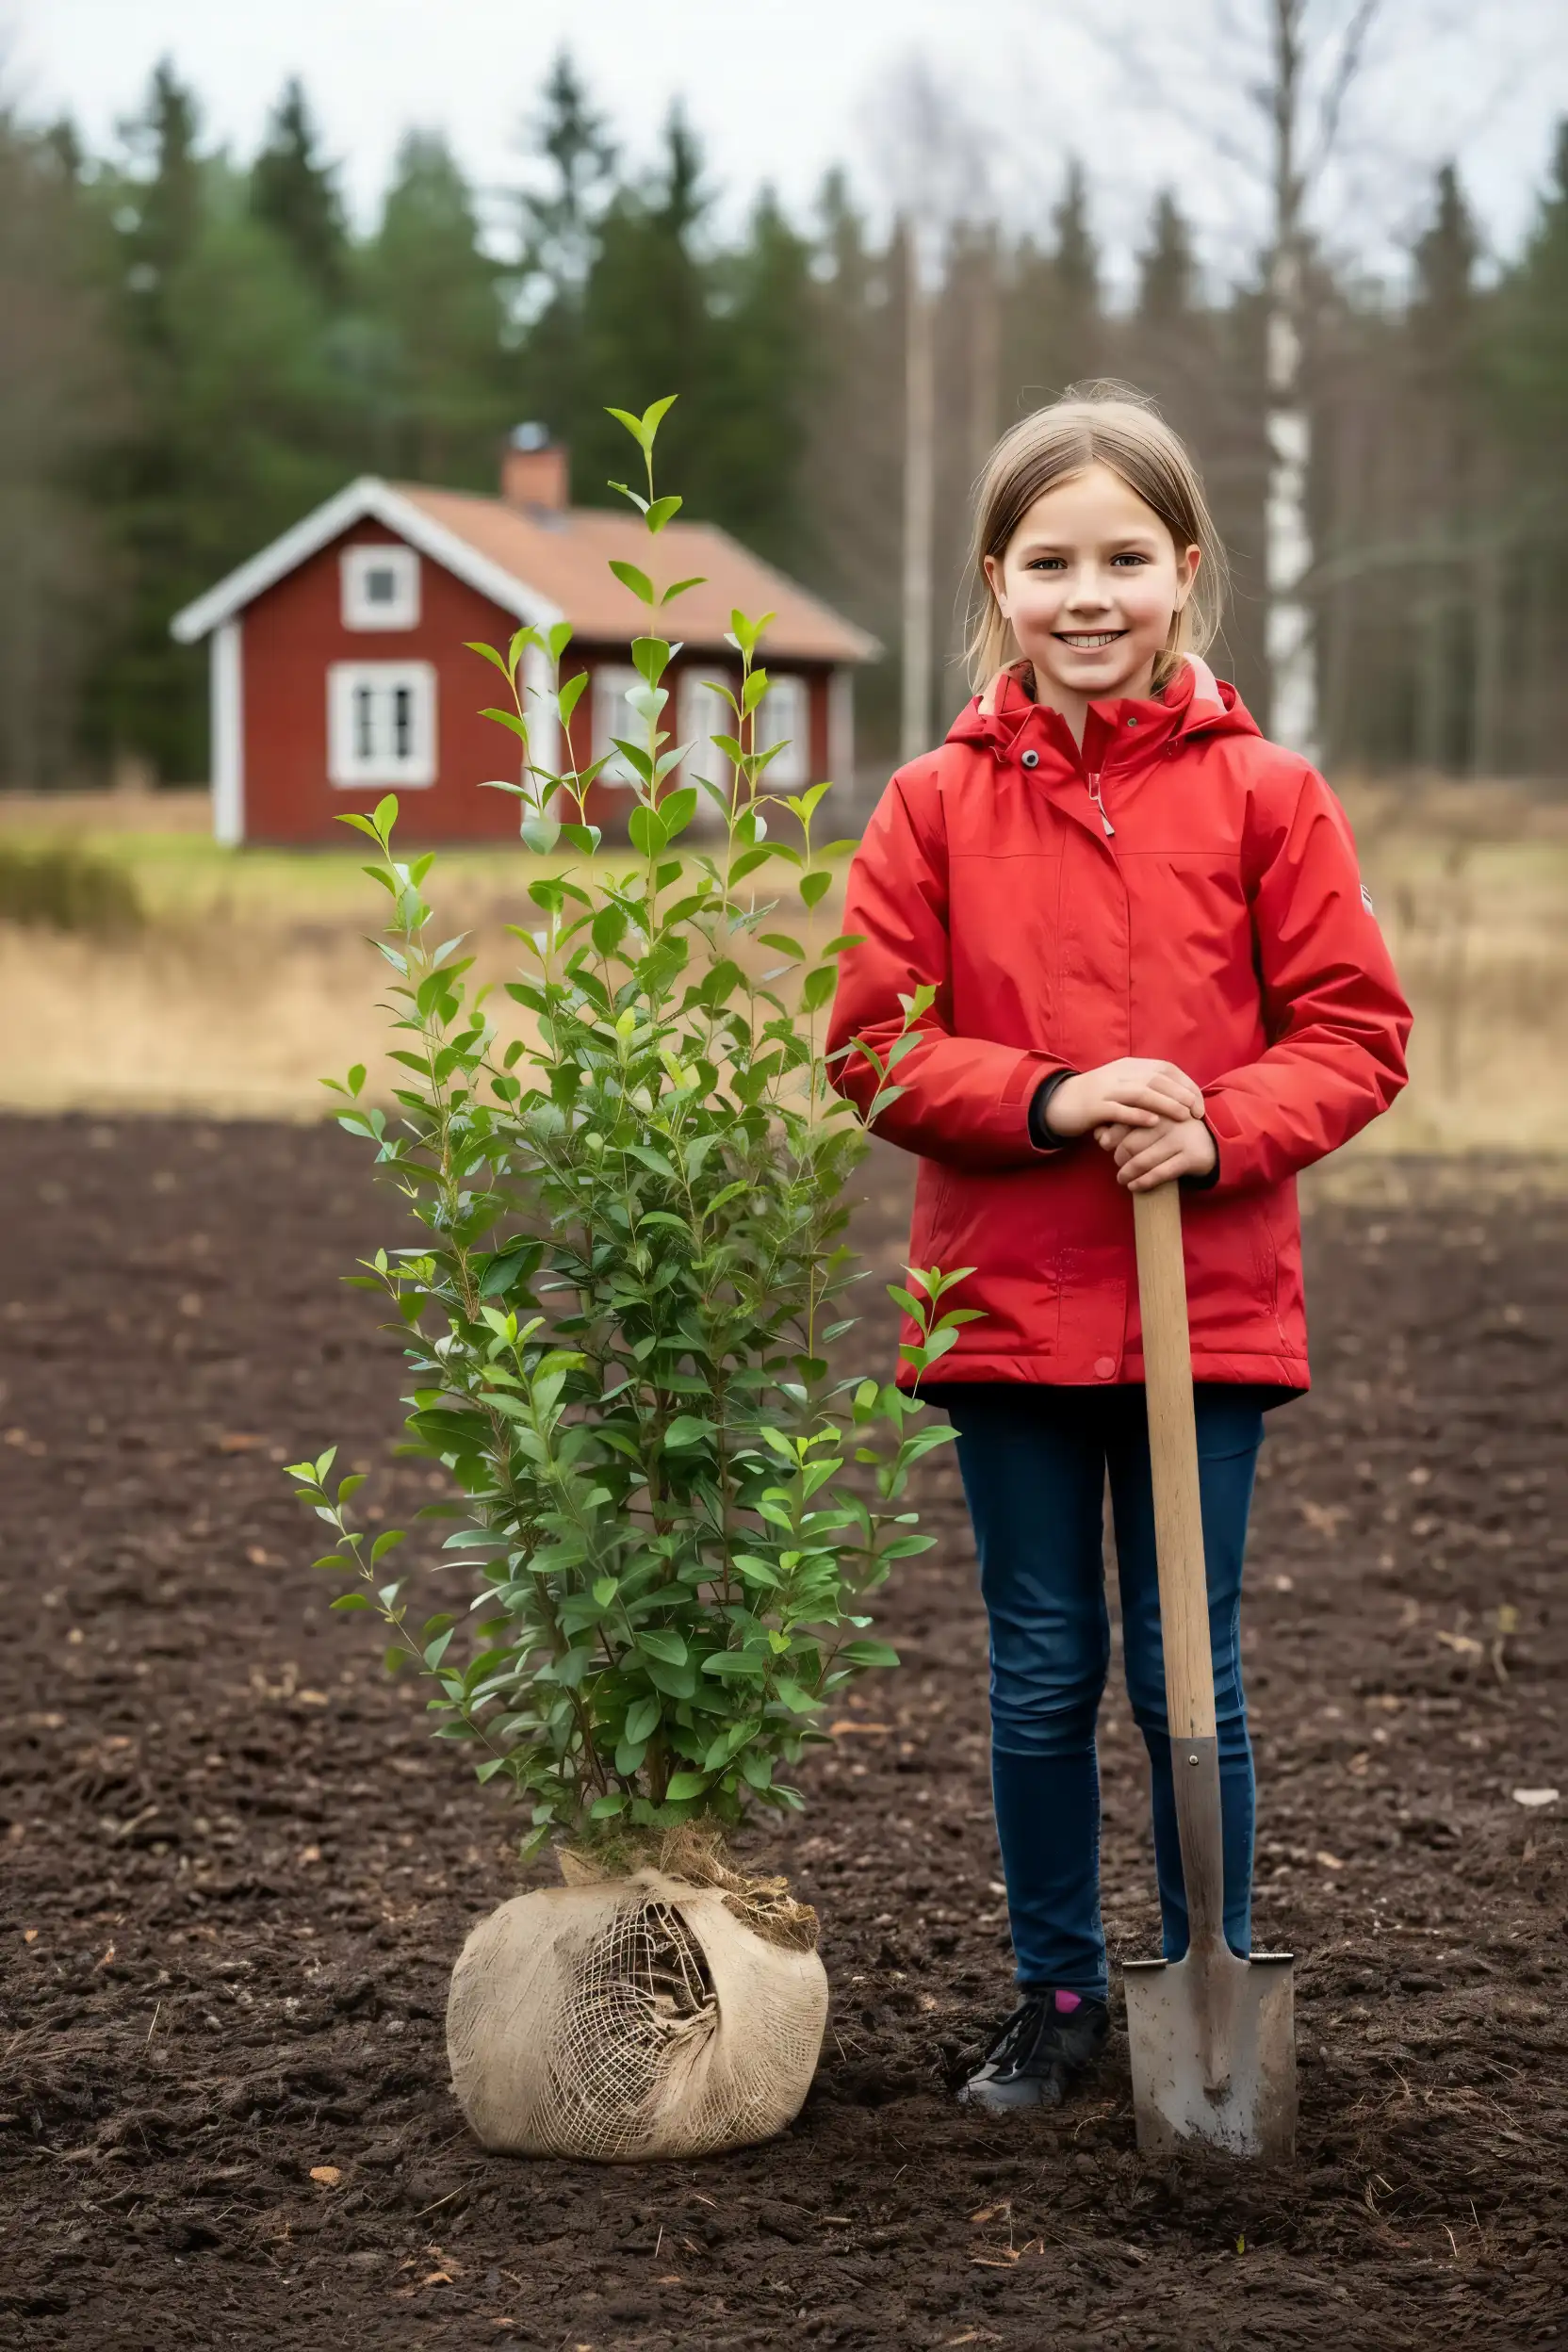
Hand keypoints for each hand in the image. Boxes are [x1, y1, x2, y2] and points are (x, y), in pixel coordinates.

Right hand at [1044, 1058, 1204, 1140]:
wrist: (1057, 1103)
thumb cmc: (1095, 1099)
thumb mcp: (1121, 1085)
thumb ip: (1144, 1086)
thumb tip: (1177, 1096)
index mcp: (1128, 1066)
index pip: (1165, 1069)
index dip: (1185, 1084)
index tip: (1199, 1102)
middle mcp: (1119, 1074)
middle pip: (1157, 1079)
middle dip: (1181, 1094)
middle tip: (1197, 1112)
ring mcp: (1106, 1089)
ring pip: (1142, 1093)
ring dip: (1166, 1103)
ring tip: (1183, 1116)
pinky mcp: (1094, 1107)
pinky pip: (1119, 1110)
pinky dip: (1138, 1115)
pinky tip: (1153, 1122)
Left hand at [1095, 1113, 1217, 1191]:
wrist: (1209, 1142)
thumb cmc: (1170, 1131)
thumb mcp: (1150, 1122)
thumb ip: (1124, 1124)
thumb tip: (1097, 1134)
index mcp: (1157, 1106)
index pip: (1124, 1121)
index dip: (1110, 1135)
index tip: (1104, 1144)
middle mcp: (1168, 1120)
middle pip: (1130, 1144)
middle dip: (1118, 1157)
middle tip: (1117, 1163)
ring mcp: (1180, 1138)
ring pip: (1142, 1161)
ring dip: (1127, 1173)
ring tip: (1122, 1178)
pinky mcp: (1190, 1157)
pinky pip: (1159, 1173)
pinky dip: (1143, 1182)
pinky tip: (1134, 1186)